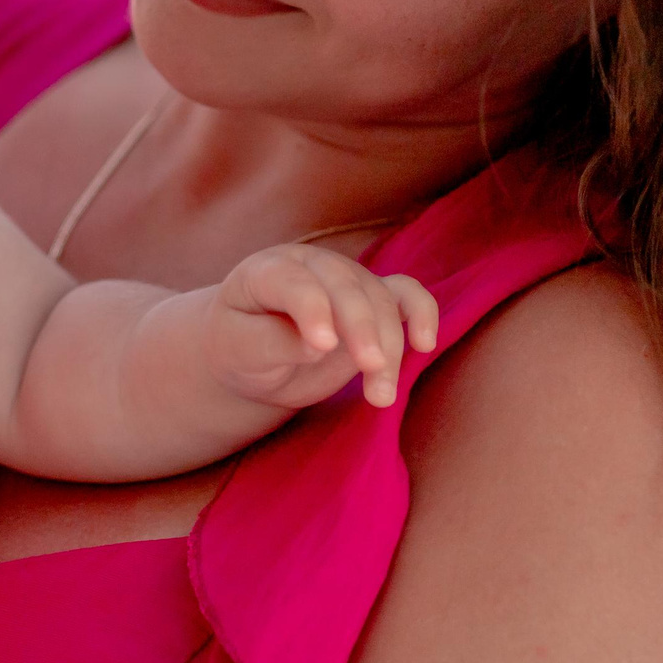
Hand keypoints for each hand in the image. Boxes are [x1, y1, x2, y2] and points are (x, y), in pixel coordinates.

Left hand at [208, 245, 438, 408]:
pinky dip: (421, 313)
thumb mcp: (238, 351)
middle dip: (363, 327)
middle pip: (346, 286)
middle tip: (371, 370)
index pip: (294, 281)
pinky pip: (406, 295)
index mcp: (267, 271)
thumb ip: (272, 343)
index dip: (312, 308)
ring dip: (389, 346)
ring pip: (379, 300)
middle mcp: (311, 266)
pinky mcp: (372, 301)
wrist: (254, 355)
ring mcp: (346, 280)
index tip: (322, 345)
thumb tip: (319, 345)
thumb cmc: (239, 349)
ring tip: (380, 396)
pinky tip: (424, 344)